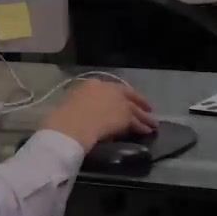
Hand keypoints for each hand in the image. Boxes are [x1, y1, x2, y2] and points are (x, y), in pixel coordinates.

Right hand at [40, 80, 156, 151]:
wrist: (73, 125)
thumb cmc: (64, 116)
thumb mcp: (69, 103)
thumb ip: (79, 102)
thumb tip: (80, 106)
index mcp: (92, 84)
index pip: (109, 88)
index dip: (118, 94)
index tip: (122, 98)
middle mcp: (108, 89)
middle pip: (127, 95)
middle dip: (138, 101)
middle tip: (146, 107)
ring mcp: (119, 102)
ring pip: (135, 109)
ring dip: (145, 116)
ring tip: (152, 123)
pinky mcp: (126, 116)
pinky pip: (137, 122)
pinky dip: (143, 126)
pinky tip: (147, 131)